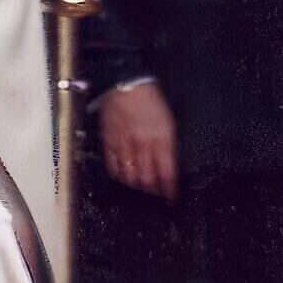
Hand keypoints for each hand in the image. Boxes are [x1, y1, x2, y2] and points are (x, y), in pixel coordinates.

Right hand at [95, 80, 178, 198]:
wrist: (125, 84)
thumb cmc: (150, 99)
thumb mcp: (168, 120)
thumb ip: (168, 143)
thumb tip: (168, 162)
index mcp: (162, 139)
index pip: (167, 173)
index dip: (169, 190)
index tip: (172, 198)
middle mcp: (143, 145)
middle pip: (148, 179)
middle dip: (153, 192)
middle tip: (157, 196)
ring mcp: (125, 145)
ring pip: (130, 177)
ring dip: (137, 186)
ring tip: (142, 189)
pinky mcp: (110, 143)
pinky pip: (113, 167)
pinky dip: (119, 176)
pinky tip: (124, 178)